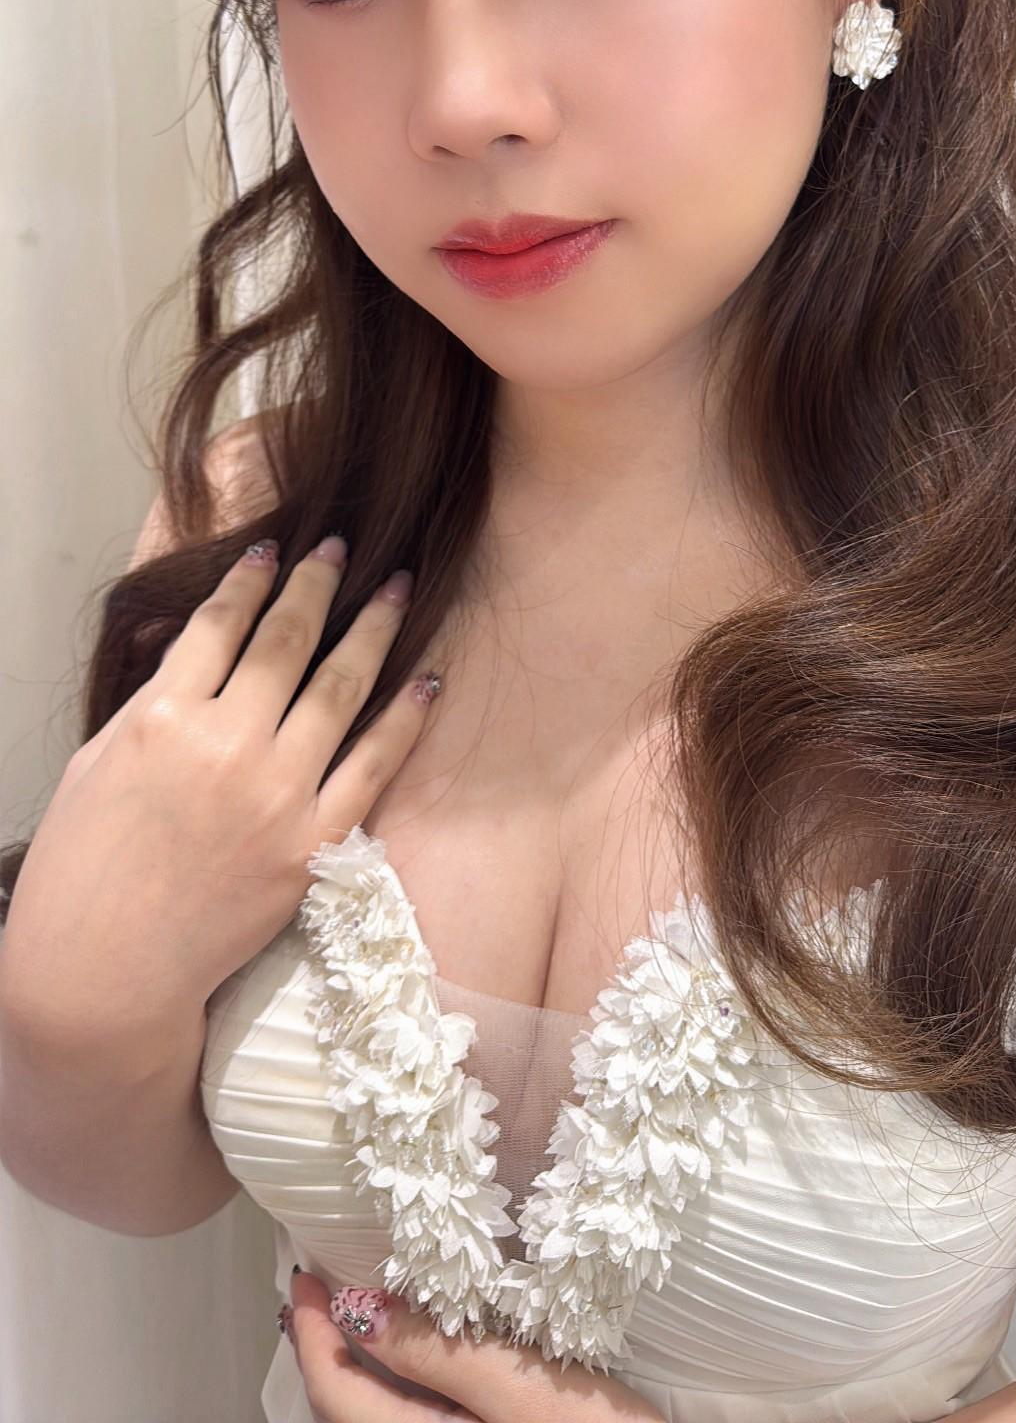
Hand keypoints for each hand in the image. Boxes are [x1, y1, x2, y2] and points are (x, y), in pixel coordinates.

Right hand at [0, 538, 433, 1043]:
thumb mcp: (95, 763)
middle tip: (341, 546)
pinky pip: (373, 768)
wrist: (103, 976)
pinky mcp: (312, 845)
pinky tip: (427, 680)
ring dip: (373, 629)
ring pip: (340, 689)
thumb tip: (192, 649)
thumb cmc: (81, 870)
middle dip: (317, 585)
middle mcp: (226, 745)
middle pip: (287, 642)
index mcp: (162, 717)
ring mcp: (276, 795)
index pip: (220, 625)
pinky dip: (405, 719)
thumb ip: (151, 702)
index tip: (273, 548)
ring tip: (396, 588)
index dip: (251, 580)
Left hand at [285, 1270, 666, 1422]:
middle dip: (333, 1348)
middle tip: (331, 1282)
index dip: (311, 1330)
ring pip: (385, 1418)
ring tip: (373, 1309)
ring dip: (370, 1367)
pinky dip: (408, 1387)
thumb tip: (360, 1308)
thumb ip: (439, 1352)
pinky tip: (430, 1356)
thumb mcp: (523, 1390)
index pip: (335, 1391)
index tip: (304, 1273)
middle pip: (350, 1410)